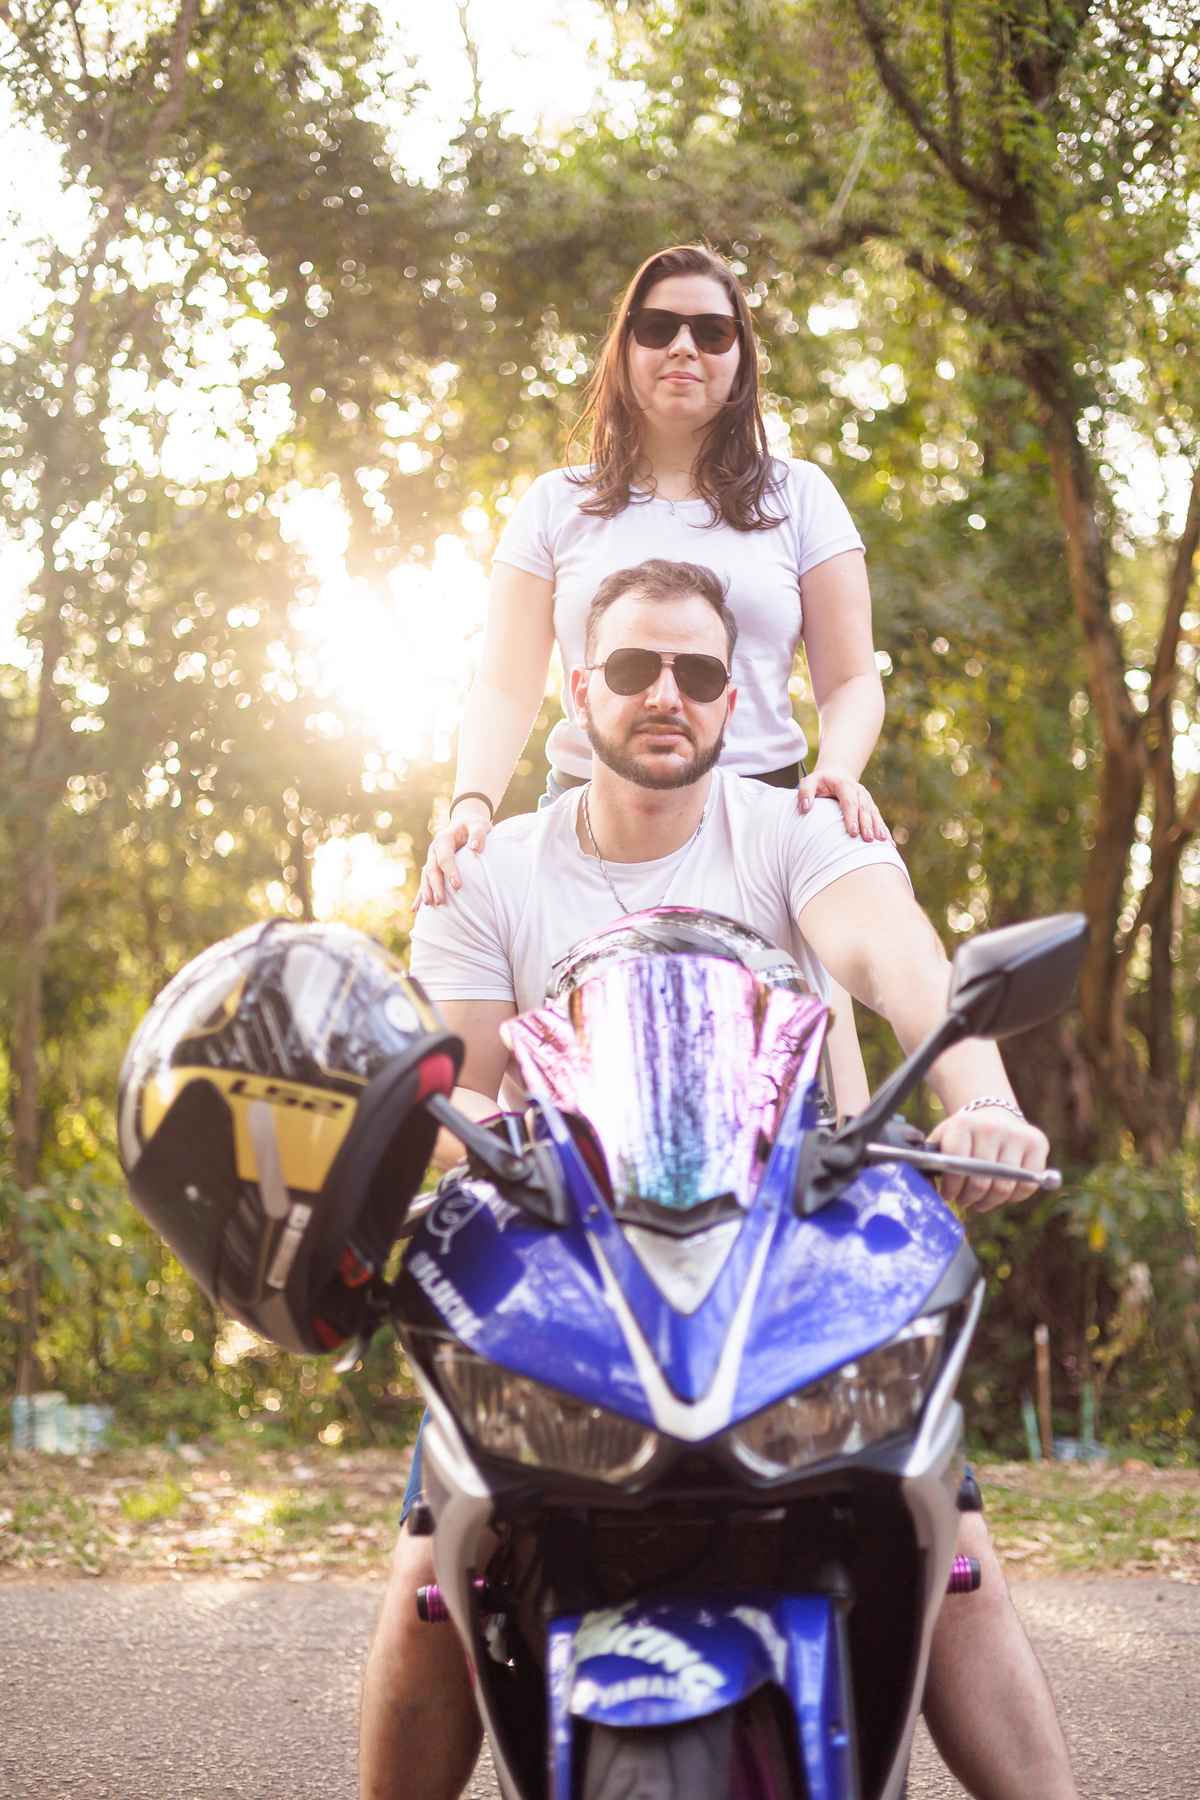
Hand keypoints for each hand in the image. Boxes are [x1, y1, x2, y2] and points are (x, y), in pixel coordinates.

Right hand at [415, 801, 492, 908]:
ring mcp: (432, 860)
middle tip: (441, 900)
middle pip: (432, 869)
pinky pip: (425, 882)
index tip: (458, 886)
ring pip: (426, 877)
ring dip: (426, 891)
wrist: (465, 825)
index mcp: (444, 839)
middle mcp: (434, 850)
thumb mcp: (479, 824)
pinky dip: (420, 895)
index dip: (450, 871)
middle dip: (436, 885)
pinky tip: (416, 909)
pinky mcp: (433, 868)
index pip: (445, 857)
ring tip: (429, 904)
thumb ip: (478, 834)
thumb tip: (475, 848)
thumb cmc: (474, 825)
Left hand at [798, 765, 888, 841]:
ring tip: (882, 842)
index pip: (849, 801)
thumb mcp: (809, 782)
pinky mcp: (870, 806)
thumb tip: (804, 808)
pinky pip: (879, 819)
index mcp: (845, 785)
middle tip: (867, 839)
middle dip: (867, 824)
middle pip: (864, 809)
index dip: (851, 816)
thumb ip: (805, 792)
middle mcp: (859, 791)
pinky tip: (890, 844)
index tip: (852, 831)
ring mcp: (866, 799)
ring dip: (879, 827)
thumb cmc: (820, 782)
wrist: (836, 774)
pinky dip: (885, 830)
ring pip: (874, 814)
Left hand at [927, 1105, 1048, 1211]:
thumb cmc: (964, 1135)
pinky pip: (1027, 1184)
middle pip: (980, 1181)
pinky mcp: (1037, 1143)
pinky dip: (1014, 1196)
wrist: (993, 1114)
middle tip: (964, 1200)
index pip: (956, 1166)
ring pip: (1004, 1187)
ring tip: (981, 1201)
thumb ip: (930, 1160)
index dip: (951, 1187)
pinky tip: (1003, 1193)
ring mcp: (1017, 1134)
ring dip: (990, 1201)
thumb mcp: (943, 1138)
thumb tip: (924, 1186)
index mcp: (964, 1123)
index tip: (949, 1194)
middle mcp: (991, 1126)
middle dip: (969, 1198)